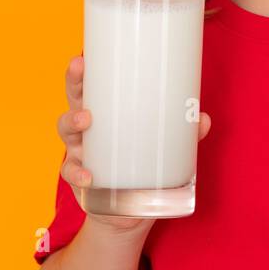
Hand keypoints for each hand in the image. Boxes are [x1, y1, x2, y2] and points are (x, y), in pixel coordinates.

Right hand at [58, 54, 212, 232]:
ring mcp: (79, 153)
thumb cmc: (142, 168)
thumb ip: (182, 135)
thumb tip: (203, 119)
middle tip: (79, 68)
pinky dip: (77, 173)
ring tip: (86, 120)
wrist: (127, 215)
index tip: (85, 54)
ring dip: (72, 121)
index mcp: (104, 114)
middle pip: (74, 99)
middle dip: (74, 81)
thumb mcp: (162, 148)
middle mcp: (86, 130)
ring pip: (66, 130)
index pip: (91, 86)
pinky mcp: (79, 180)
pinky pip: (70, 172)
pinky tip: (89, 176)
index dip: (84, 69)